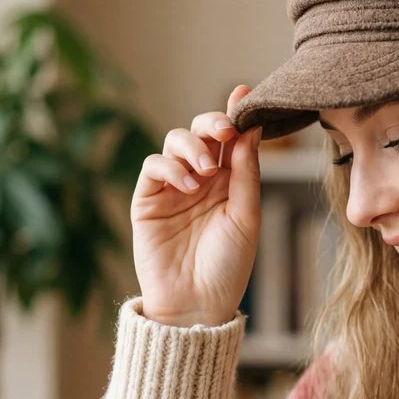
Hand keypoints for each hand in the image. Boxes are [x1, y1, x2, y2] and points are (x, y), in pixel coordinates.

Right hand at [130, 85, 261, 326]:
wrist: (196, 305)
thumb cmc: (228, 266)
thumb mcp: (246, 216)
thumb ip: (246, 172)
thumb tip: (251, 128)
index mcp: (231, 182)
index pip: (233, 140)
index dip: (237, 114)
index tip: (246, 93)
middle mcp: (202, 179)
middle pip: (202, 133)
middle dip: (212, 123)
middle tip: (224, 131)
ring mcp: (173, 188)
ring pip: (175, 142)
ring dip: (192, 147)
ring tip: (206, 171)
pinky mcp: (147, 199)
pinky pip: (153, 167)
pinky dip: (170, 167)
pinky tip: (189, 185)